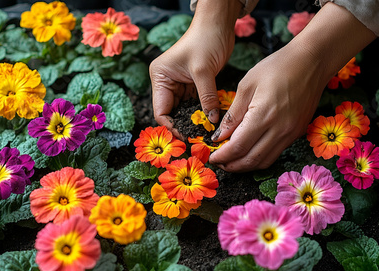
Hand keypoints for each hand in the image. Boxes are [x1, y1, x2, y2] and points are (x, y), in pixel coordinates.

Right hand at [149, 0, 241, 137]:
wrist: (218, 24)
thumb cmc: (205, 40)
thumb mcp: (204, 71)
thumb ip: (206, 98)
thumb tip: (211, 121)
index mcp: (160, 77)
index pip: (161, 110)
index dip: (172, 126)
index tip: (186, 137)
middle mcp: (166, 82)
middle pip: (172, 113)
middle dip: (184, 125)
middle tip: (197, 138)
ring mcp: (180, 84)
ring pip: (184, 111)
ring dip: (194, 120)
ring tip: (205, 132)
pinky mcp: (193, 85)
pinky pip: (195, 104)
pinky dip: (202, 112)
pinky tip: (210, 121)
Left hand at [209, 2, 375, 171]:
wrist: (312, 62)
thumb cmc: (277, 67)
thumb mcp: (246, 86)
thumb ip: (232, 114)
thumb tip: (219, 136)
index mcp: (263, 115)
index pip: (238, 146)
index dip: (223, 156)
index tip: (212, 157)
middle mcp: (279, 129)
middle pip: (251, 159)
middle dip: (232, 165)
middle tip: (219, 163)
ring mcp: (290, 133)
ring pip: (264, 161)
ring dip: (245, 166)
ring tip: (231, 162)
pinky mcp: (297, 133)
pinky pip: (275, 153)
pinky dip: (259, 158)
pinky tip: (248, 152)